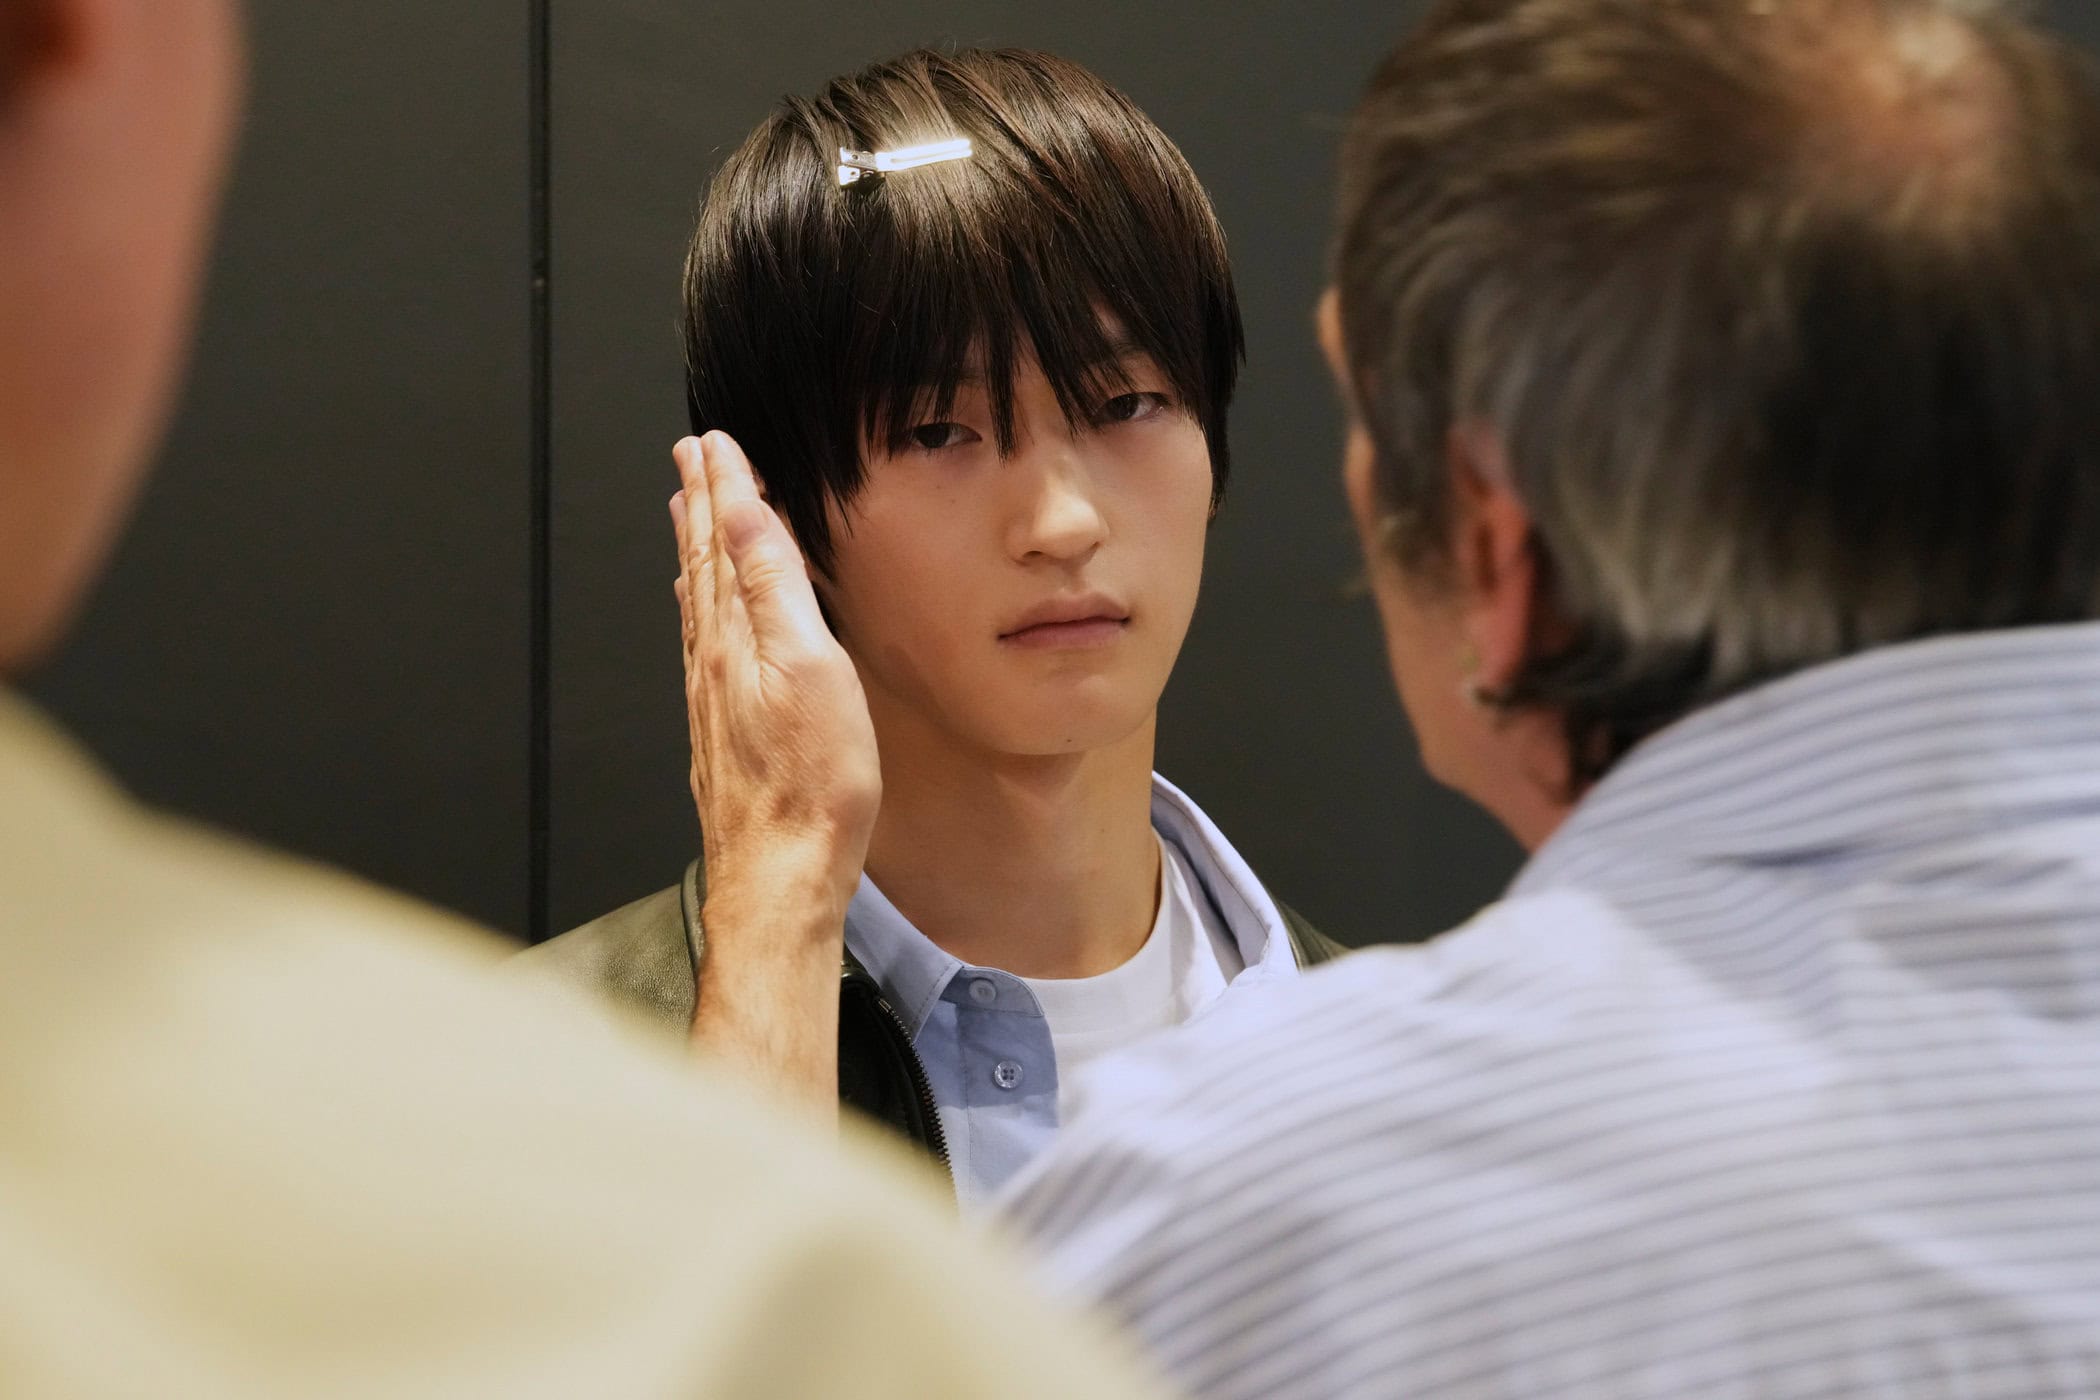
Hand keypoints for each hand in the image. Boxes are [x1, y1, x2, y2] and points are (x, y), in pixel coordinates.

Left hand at [672, 431, 880, 945]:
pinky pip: (703, 643)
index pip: (725, 540)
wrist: (779, 873)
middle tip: (693, 457)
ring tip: (691, 512)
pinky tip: (702, 613)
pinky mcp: (721, 730)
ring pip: (698, 602)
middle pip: (703, 564)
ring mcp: (711, 697)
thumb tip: (741, 509)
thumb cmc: (810, 784)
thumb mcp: (809, 666)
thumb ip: (772, 584)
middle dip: (701, 505)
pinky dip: (700, 606)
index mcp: (733, 636)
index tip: (715, 441)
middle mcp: (711, 660)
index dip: (723, 485)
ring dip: (696, 550)